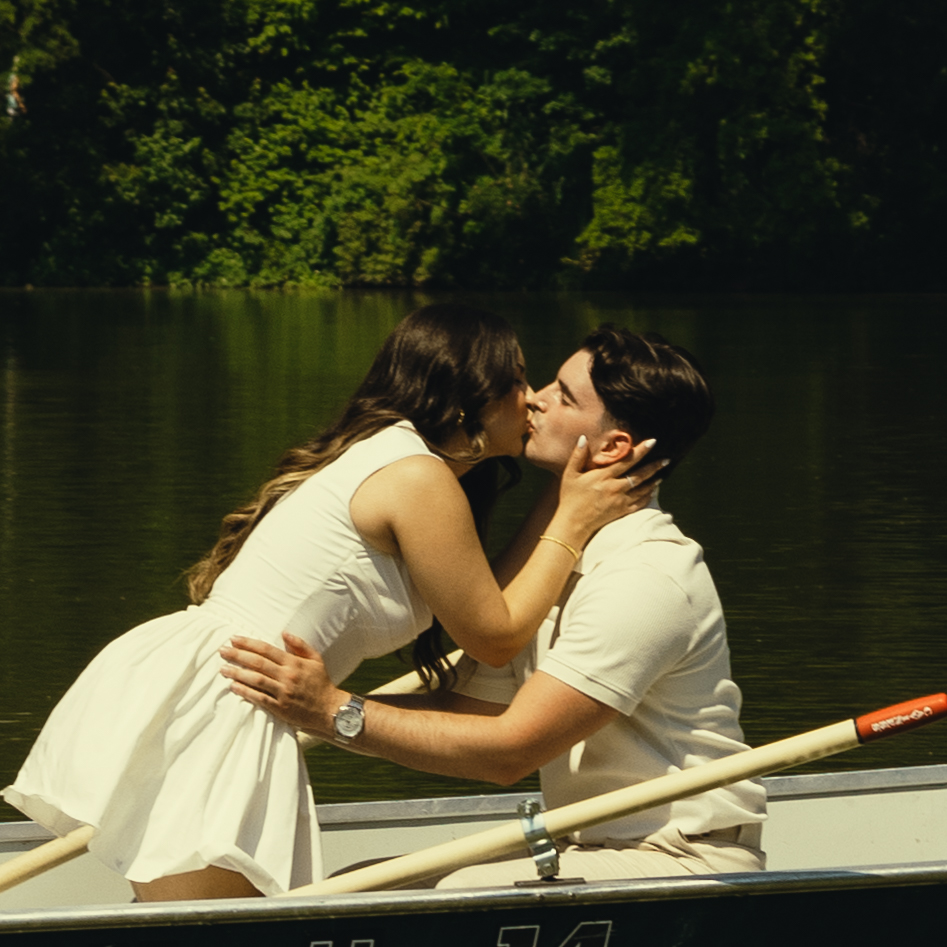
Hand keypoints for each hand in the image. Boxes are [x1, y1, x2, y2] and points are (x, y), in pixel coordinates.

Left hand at [220, 633, 340, 736]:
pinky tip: (234, 687)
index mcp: (294, 663)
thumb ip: (300, 645)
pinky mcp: (280, 708)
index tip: (234, 639)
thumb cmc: (321, 683)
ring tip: (223, 669)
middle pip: (258, 663)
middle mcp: (287, 676)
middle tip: (222, 650)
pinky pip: (259, 698)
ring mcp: (283, 692)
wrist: (329, 710)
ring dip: (237, 673)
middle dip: (238, 655)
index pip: (267, 650)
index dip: (249, 644)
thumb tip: (284, 633)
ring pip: (256, 680)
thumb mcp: (316, 660)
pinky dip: (245, 692)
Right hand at [556, 437, 666, 539]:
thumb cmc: (570, 498)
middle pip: (640, 474)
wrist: (572, 524)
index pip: (626, 460)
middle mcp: (614, 487)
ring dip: (654, 481)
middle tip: (667, 459)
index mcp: (603, 476)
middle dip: (655, 466)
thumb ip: (578, 455)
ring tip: (662, 474)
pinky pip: (640, 503)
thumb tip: (584, 438)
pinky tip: (653, 491)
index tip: (653, 442)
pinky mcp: (621, 512)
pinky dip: (648, 496)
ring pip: (643, 489)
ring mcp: (620, 501)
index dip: (641, 450)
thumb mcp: (570, 475)